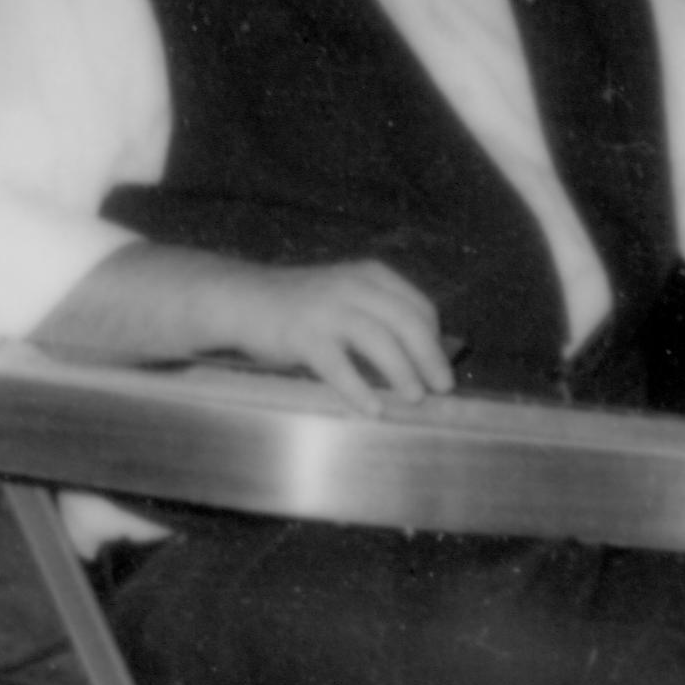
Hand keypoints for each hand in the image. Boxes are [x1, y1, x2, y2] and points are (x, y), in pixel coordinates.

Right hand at [224, 261, 455, 412]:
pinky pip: (338, 366)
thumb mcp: (346, 295)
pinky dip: (359, 390)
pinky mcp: (303, 335)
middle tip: (442, 388)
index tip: (440, 365)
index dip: (435, 338)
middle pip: (406, 322)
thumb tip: (425, 358)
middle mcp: (353, 287)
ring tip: (415, 398)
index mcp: (370, 275)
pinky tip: (372, 409)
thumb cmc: (302, 305)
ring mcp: (327, 309)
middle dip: (430, 358)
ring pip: (378, 340)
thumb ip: (379, 314)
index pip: (418, 306)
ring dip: (402, 372)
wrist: (241, 299)